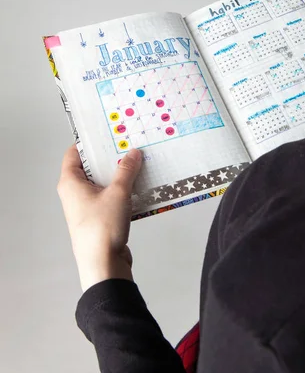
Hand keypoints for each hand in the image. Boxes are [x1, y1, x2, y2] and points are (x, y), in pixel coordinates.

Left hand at [58, 145, 141, 291]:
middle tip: (127, 145)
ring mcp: (86, 207)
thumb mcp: (118, 192)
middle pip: (91, 167)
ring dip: (119, 175)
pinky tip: (140, 186)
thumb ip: (126, 170)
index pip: (74, 154)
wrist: (104, 266)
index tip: (106, 134)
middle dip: (109, 157)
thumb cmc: (102, 228)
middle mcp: (75, 194)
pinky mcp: (99, 219)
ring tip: (137, 163)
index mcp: (70, 183)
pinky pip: (110, 197)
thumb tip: (132, 153)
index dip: (89, 142)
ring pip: (102, 183)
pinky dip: (122, 191)